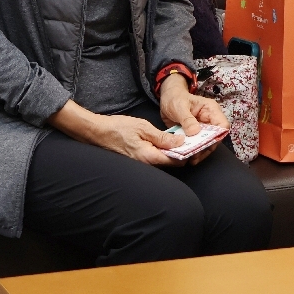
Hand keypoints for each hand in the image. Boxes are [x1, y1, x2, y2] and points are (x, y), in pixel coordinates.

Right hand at [48, 100, 183, 165]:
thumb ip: (162, 138)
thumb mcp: (143, 127)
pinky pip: (156, 158)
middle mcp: (147, 165)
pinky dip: (163, 152)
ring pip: (164, 161)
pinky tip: (166, 142)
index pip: (177, 161)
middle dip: (183, 153)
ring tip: (180, 140)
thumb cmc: (118, 128)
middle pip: (172, 163)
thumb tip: (181, 143)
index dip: (188, 153)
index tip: (196, 143)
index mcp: (150, 157)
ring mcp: (142, 164)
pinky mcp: (139, 160)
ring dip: (173, 152)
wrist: (98, 132)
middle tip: (190, 140)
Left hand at [159, 73, 228, 164]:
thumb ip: (187, 119)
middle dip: (206, 148)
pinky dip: (194, 151)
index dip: (218, 136)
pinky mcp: (196, 135)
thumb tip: (195, 132)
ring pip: (208, 144)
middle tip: (195, 156)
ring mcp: (204, 128)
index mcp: (210, 110)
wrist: (167, 99)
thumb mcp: (179, 107)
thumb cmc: (175, 98)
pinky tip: (187, 157)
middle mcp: (210, 120)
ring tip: (191, 159)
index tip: (207, 144)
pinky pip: (198, 145)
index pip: (222, 125)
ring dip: (200, 152)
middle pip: (215, 138)